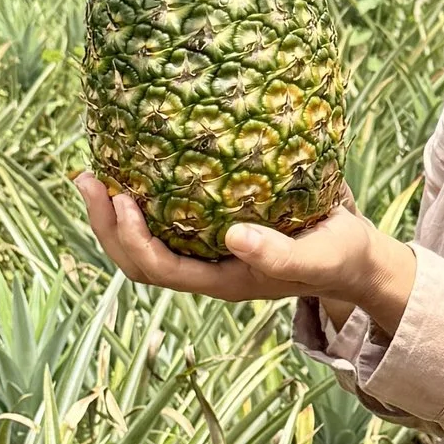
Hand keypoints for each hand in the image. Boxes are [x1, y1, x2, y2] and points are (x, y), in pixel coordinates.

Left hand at [75, 175, 417, 331]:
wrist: (356, 256)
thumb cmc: (340, 257)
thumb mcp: (320, 256)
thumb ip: (280, 253)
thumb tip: (233, 236)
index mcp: (224, 281)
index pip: (160, 270)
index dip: (132, 239)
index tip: (123, 199)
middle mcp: (207, 267)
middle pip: (138, 259)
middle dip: (106, 223)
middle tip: (86, 177)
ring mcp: (207, 250)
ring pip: (144, 240)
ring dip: (113, 211)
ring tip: (93, 171)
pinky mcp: (213, 227)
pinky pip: (166, 217)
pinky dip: (143, 196)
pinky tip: (136, 163)